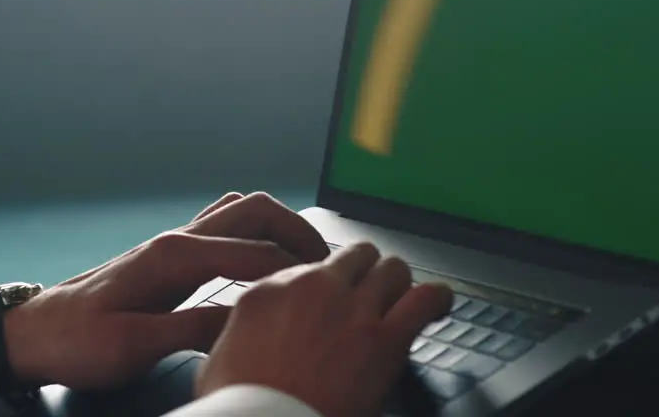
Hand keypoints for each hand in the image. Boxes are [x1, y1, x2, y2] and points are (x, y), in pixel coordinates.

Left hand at [2, 192, 329, 388]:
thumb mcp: (134, 346)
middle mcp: (176, 239)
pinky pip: (224, 227)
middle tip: (327, 262)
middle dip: (297, 230)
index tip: (324, 289)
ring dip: (278, 226)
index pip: (254, 253)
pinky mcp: (169, 255)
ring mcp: (173, 242)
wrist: (34, 333)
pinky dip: (255, 234)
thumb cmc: (77, 342)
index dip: (294, 271)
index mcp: (172, 257)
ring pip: (240, 212)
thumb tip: (246, 319)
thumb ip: (193, 329)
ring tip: (305, 258)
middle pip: (254, 211)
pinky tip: (265, 260)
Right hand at [196, 242, 452, 416]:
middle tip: (369, 295)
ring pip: (392, 269)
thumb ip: (241, 331)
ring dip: (397, 284)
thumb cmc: (241, 406)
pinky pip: (424, 299)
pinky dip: (436, 299)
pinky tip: (438, 304)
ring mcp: (352, 309)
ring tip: (400, 299)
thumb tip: (251, 337)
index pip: (309, 266)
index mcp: (270, 290)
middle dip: (365, 273)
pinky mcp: (385, 338)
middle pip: (355, 256)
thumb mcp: (220, 358)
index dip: (325, 284)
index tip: (329, 299)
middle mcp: (313, 288)